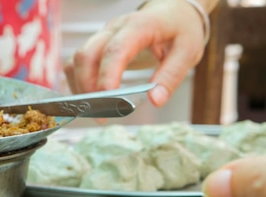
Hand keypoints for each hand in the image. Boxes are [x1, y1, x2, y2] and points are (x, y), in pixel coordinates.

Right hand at [63, 0, 206, 106]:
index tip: (108, 100)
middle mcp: (114, 28)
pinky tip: (92, 101)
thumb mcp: (188, 52)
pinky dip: (78, 83)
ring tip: (97, 112)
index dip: (107, 75)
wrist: (172, 12)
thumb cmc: (181, 31)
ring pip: (77, 60)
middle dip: (88, 88)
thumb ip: (171, 76)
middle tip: (102, 116)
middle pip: (87, 54)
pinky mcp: (97, 45)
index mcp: (139, 26)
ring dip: (81, 88)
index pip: (115, 49)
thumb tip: (155, 100)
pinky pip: (77, 64)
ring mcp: (102, 36)